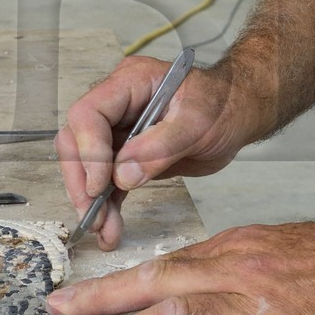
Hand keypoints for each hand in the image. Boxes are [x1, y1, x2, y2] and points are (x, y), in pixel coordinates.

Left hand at [44, 222, 314, 314]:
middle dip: (101, 309)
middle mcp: (243, 274)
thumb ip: (234, 262)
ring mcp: (263, 313)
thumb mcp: (282, 244)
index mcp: (240, 246)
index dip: (111, 284)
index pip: (161, 264)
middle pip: (157, 289)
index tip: (73, 296)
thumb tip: (189, 280)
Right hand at [56, 57, 257, 249]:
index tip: (101, 185)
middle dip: (82, 181)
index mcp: (130, 82)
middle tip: (92, 216)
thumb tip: (122, 176)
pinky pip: (109, 182)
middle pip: (77, 142)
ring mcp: (120, 130)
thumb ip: (160, 147)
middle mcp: (117, 105)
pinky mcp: (127, 156)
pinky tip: (110, 229)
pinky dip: (108, 206)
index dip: (89, 150)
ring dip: (93, 202)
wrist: (237, 113)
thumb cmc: (222, 105)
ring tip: (104, 231)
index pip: (89, 113)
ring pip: (88, 167)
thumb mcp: (198, 122)